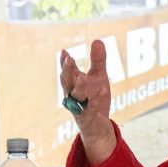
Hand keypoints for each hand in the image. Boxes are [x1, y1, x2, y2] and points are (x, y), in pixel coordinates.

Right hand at [60, 40, 115, 165]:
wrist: (96, 126)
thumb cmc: (94, 98)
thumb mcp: (98, 77)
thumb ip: (98, 61)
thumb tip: (97, 40)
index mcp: (73, 85)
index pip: (67, 72)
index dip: (65, 63)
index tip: (65, 52)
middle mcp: (73, 96)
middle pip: (67, 83)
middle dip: (67, 71)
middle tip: (70, 60)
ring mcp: (80, 108)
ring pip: (78, 97)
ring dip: (81, 87)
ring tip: (83, 77)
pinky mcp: (90, 119)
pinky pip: (93, 110)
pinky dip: (97, 102)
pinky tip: (103, 91)